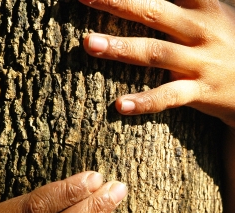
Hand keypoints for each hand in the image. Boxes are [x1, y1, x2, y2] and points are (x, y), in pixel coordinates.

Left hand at [82, 0, 234, 127]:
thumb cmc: (225, 43)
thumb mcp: (213, 14)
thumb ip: (187, 2)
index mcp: (204, 6)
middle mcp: (201, 30)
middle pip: (154, 12)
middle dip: (117, 2)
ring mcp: (200, 62)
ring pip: (155, 52)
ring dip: (120, 47)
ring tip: (89, 43)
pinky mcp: (199, 91)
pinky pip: (168, 97)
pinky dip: (144, 101)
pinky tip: (120, 105)